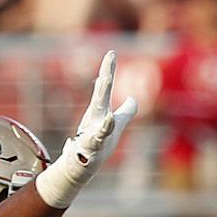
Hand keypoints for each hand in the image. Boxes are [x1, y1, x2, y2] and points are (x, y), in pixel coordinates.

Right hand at [37, 50, 139, 207]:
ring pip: (100, 124)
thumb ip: (126, 111)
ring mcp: (92, 133)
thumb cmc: (97, 141)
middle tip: (109, 60)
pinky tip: (106, 133)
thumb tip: (134, 99)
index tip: (111, 53)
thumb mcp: (115, 124)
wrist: (81, 163)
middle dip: (105, 80)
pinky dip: (99, 140)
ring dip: (105, 118)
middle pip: (101, 96)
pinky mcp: (92, 149)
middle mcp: (95, 118)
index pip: (105, 87)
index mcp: (100, 110)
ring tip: (111, 112)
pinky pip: (97, 144)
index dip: (108, 70)